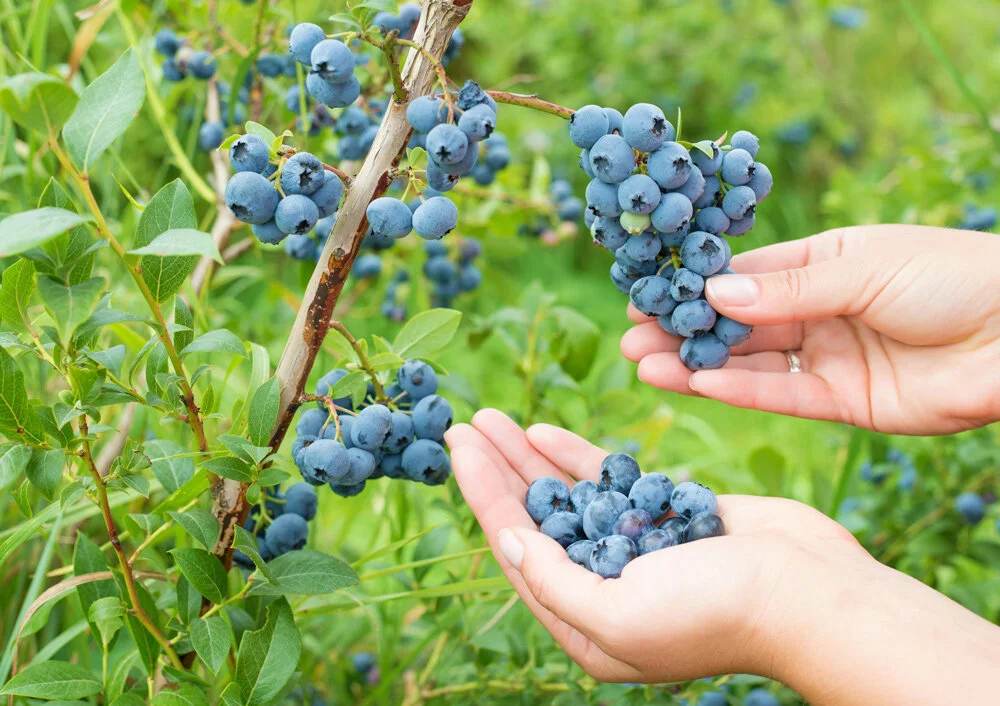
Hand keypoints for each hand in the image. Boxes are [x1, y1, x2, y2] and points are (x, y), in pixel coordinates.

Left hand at [444, 409, 864, 682]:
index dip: (482, 494)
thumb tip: (507, 538)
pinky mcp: (666, 516)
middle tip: (463, 421)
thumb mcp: (619, 612)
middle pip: (534, 519)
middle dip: (497, 470)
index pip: (516, 549)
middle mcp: (604, 589)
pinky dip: (576, 457)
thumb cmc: (718, 612)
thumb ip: (554, 580)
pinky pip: (609, 483)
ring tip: (492, 416)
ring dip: (529, 457)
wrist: (813, 592)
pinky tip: (543, 430)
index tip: (456, 445)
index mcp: (585, 626)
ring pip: (567, 496)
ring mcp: (636, 550)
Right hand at [621, 225, 999, 434]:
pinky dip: (740, 391)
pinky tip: (697, 384)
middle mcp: (818, 310)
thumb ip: (788, 287)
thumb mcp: (862, 268)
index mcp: (822, 262)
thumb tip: (715, 290)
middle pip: (738, 323)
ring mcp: (829, 357)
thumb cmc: (952, 276)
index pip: (745, 274)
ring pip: (751, 363)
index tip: (647, 293)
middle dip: (684, 330)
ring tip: (645, 363)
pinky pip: (784, 396)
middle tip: (631, 338)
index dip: (696, 285)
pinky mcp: (845, 402)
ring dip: (697, 364)